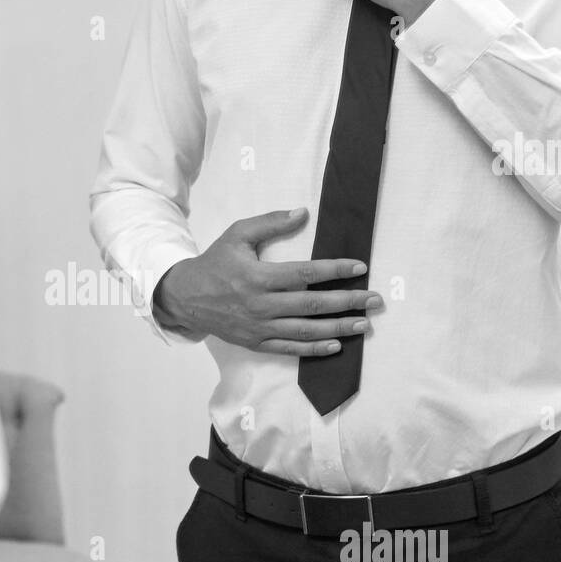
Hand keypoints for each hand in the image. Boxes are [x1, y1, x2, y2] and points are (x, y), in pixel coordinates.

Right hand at [152, 208, 382, 355]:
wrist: (186, 297)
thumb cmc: (215, 263)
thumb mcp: (237, 234)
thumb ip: (270, 222)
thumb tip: (302, 213)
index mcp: (258, 277)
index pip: (305, 274)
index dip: (335, 271)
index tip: (360, 267)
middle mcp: (261, 305)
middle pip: (312, 305)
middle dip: (347, 302)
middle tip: (374, 300)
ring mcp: (259, 327)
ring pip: (306, 330)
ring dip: (338, 328)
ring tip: (364, 324)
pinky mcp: (256, 342)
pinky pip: (290, 348)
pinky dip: (314, 349)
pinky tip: (336, 346)